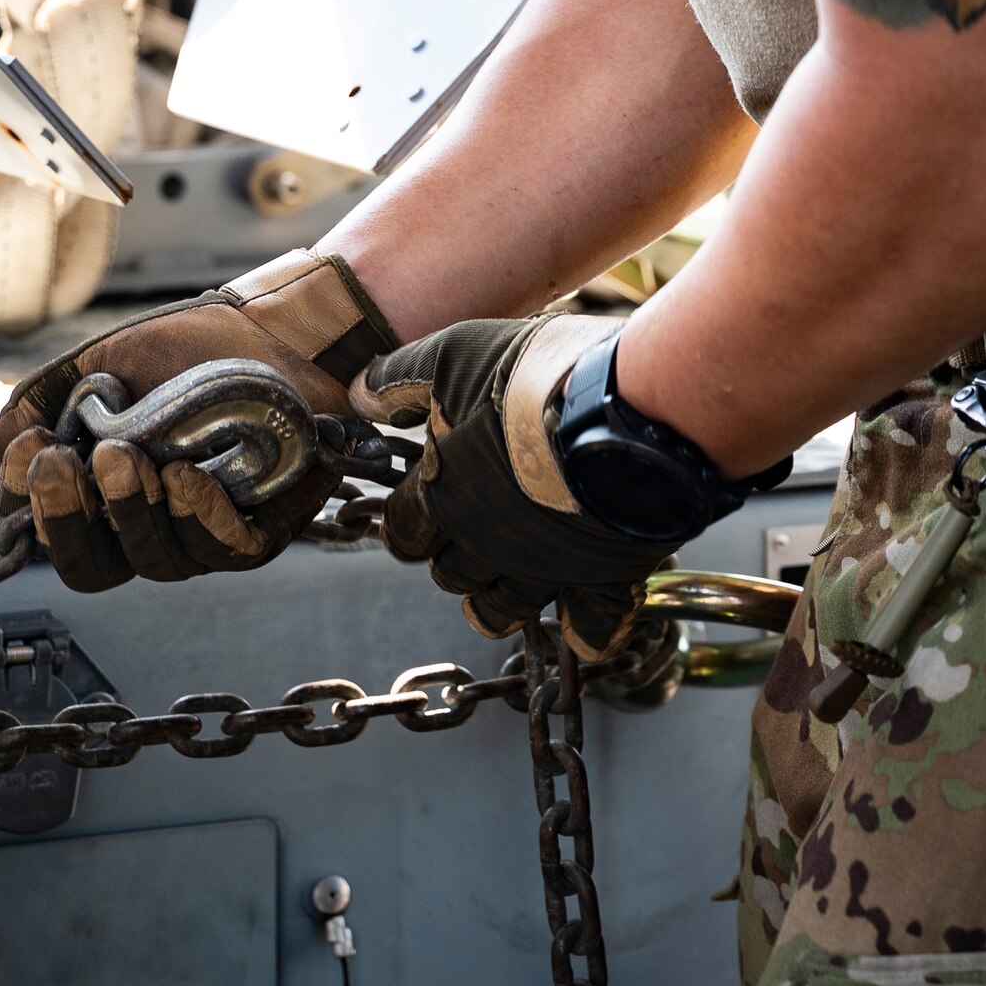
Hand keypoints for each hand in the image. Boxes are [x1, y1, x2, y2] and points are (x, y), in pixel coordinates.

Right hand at [0, 251, 395, 590]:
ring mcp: (201, 535)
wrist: (270, 328)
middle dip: (69, 520)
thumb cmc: (183, 351)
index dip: (30, 506)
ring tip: (124, 452)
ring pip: (154, 561)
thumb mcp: (99, 368)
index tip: (28, 449)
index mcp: (100, 498)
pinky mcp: (261, 531)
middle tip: (62, 461)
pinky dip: (197, 517)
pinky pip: (225, 551)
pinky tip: (181, 477)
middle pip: (91, 569)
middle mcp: (145, 527)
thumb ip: (42, 406)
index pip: (48, 532)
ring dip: (130, 509)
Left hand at [351, 314, 674, 658]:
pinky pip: (589, 624)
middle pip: (452, 573)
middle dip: (454, 560)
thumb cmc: (535, 380)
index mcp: (443, 495)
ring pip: (505, 609)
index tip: (417, 516)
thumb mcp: (455, 355)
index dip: (409, 524)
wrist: (628, 414)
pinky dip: (585, 630)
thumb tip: (356, 396)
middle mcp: (485, 542)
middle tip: (467, 542)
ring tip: (506, 595)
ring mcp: (545, 567)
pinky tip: (582, 630)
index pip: (404, 531)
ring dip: (500, 603)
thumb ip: (400, 379)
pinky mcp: (605, 577)